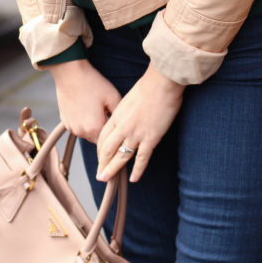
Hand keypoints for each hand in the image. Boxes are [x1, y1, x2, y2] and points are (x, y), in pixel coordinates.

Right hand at [47, 59, 121, 142]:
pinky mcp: (65, 121)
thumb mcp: (113, 96)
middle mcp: (81, 132)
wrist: (70, 73)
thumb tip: (124, 124)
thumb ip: (119, 114)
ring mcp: (71, 127)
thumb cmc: (92, 83)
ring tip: (95, 109)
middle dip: (103, 130)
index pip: (109, 141)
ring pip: (87, 134)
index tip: (117, 126)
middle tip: (107, 113)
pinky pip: (77, 127)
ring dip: (93, 127)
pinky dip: (82, 122)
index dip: (114, 133)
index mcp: (95, 128)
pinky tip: (85, 108)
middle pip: (98, 139)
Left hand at [96, 63, 184, 183]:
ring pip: (121, 157)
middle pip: (107, 150)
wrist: (161, 83)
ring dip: (113, 170)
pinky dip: (137, 170)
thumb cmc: (148, 87)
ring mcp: (136, 134)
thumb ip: (124, 113)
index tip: (100, 159)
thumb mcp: (128, 99)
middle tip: (100, 175)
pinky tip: (134, 179)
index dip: (100, 151)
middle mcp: (123, 127)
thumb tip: (124, 120)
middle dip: (102, 164)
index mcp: (117, 116)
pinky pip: (142, 158)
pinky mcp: (151, 138)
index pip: (103, 138)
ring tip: (107, 179)